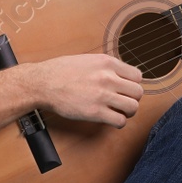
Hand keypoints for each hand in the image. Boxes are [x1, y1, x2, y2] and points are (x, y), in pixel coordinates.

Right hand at [27, 54, 144, 127]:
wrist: (43, 83)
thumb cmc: (61, 71)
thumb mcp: (88, 60)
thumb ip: (106, 67)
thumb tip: (120, 75)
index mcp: (107, 63)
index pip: (137, 76)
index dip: (133, 84)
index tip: (126, 89)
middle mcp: (108, 78)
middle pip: (138, 92)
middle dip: (132, 99)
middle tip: (123, 101)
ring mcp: (103, 95)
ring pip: (133, 107)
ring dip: (128, 112)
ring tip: (118, 111)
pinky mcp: (96, 112)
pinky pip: (120, 121)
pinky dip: (118, 122)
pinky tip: (110, 119)